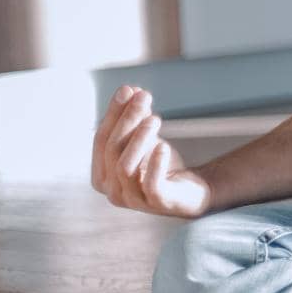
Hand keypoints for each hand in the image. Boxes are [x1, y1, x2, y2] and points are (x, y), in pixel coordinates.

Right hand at [90, 85, 212, 217]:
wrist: (191, 191)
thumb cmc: (161, 165)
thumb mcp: (146, 140)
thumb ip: (136, 118)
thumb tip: (131, 89)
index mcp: (101, 176)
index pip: (100, 140)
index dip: (113, 114)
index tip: (127, 89)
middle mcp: (112, 191)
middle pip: (112, 150)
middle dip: (126, 120)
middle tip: (144, 96)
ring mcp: (133, 199)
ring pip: (125, 166)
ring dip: (139, 139)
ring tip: (155, 118)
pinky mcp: (157, 203)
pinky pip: (150, 184)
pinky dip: (155, 163)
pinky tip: (163, 146)